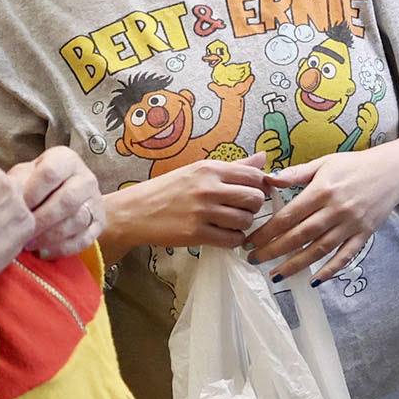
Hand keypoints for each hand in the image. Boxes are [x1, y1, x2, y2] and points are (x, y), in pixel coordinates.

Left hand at [7, 146, 104, 259]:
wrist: (61, 195)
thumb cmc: (35, 185)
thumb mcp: (24, 176)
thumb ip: (16, 183)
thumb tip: (4, 198)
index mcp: (66, 160)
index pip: (50, 173)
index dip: (32, 192)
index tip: (14, 207)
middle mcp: (86, 178)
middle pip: (67, 199)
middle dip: (42, 218)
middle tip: (22, 231)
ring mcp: (96, 201)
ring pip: (77, 220)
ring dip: (50, 236)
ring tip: (29, 244)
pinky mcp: (99, 223)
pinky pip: (85, 239)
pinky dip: (62, 248)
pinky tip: (43, 252)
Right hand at [106, 159, 267, 250]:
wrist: (135, 211)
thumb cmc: (169, 190)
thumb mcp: (198, 171)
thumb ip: (234, 166)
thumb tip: (264, 158)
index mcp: (210, 169)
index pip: (254, 175)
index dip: (260, 186)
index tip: (252, 192)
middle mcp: (208, 188)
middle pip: (255, 199)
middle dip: (253, 207)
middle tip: (241, 210)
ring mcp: (202, 211)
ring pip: (246, 221)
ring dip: (243, 225)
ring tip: (230, 223)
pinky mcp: (196, 233)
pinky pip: (232, 239)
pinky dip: (233, 240)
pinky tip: (223, 235)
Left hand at [246, 147, 398, 283]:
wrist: (393, 172)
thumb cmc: (355, 165)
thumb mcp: (324, 162)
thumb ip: (296, 173)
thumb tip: (267, 180)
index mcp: (322, 190)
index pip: (289, 215)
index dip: (268, 230)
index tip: (251, 240)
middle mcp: (336, 209)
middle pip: (300, 235)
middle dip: (274, 250)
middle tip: (254, 259)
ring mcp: (351, 224)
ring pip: (319, 249)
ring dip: (296, 264)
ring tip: (276, 274)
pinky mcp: (364, 234)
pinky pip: (345, 256)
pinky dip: (330, 270)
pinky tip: (314, 280)